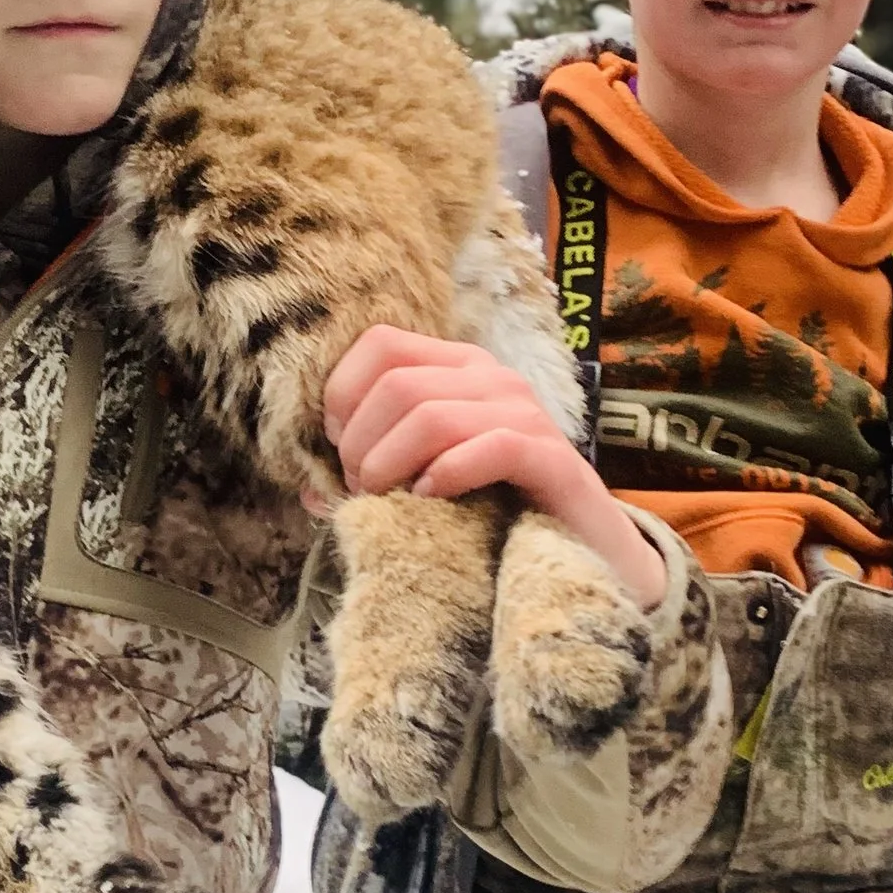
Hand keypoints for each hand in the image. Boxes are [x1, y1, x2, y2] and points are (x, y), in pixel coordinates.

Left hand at [319, 326, 666, 611]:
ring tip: (388, 501)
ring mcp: (526, 414)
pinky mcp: (551, 458)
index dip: (341, 395)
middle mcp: (492, 378)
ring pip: (430, 415)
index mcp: (457, 367)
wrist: (585, 549)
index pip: (379, 343)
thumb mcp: (427, 478)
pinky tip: (430, 499)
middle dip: (360, 444)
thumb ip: (373, 473)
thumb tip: (308, 491)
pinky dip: (446, 475)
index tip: (337, 448)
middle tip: (362, 490)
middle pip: (396, 385)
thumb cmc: (496, 510)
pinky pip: (489, 447)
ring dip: (390, 466)